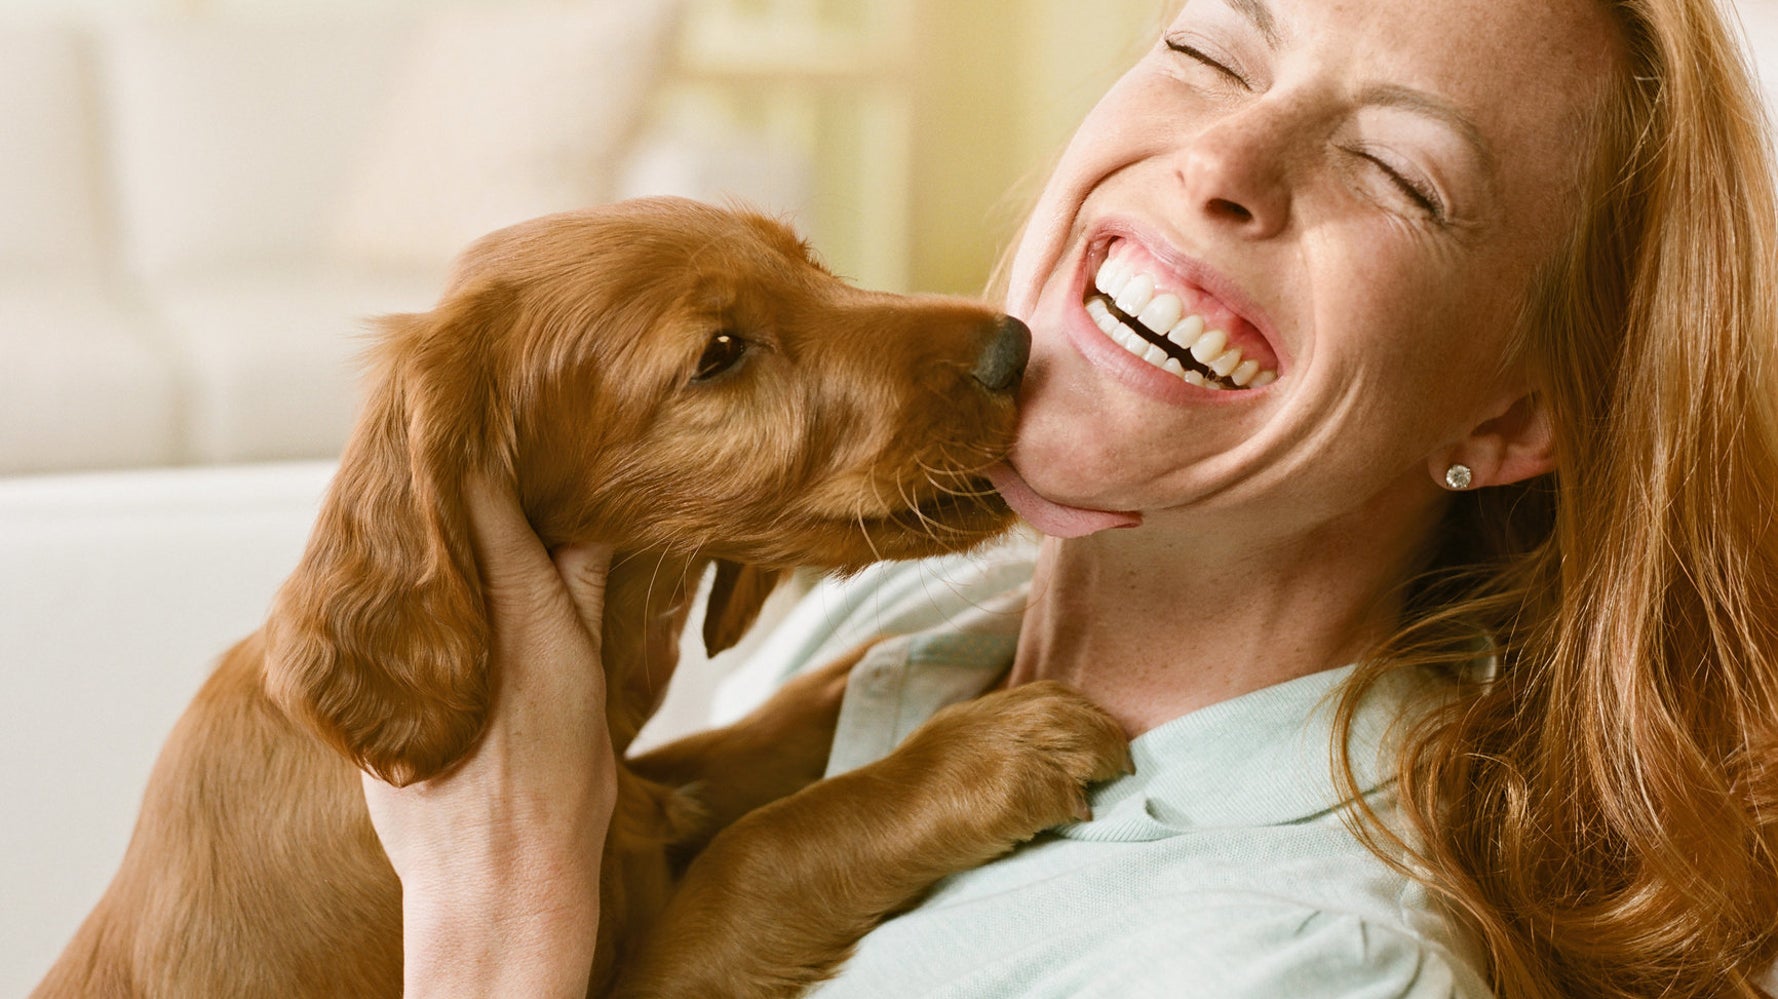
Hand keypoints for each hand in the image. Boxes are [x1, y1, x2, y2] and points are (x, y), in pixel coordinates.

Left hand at [361, 475, 617, 997]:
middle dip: (436, 472)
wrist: (498, 884)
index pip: (475, 484)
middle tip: (449, 427)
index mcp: (511, 601)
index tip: (481, 399)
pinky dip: (394, 583)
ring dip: (413, 524)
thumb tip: (587, 517)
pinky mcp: (362, 688)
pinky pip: (374, 610)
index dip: (473, 436)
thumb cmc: (559, 790)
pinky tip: (413, 576)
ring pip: (396, 559)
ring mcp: (394, 650)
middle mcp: (445, 616)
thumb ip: (583, 589)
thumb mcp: (592, 675)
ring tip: (430, 487)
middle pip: (424, 513)